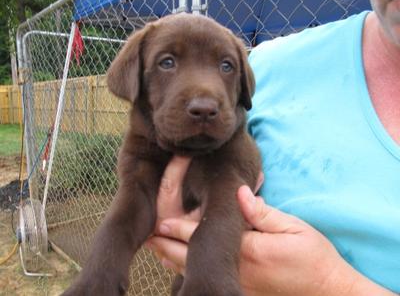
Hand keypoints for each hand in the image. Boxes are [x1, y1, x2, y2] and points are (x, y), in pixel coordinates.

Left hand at [146, 184, 395, 295]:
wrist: (327, 291)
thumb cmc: (314, 257)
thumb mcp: (295, 228)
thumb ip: (263, 213)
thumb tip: (240, 192)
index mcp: (247, 249)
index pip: (199, 232)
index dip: (178, 221)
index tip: (161, 211)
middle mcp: (234, 268)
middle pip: (185, 255)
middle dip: (164, 238)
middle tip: (150, 225)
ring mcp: (234, 282)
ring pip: (189, 269)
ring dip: (171, 252)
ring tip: (157, 236)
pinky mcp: (239, 288)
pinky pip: (202, 276)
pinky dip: (186, 264)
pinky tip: (178, 255)